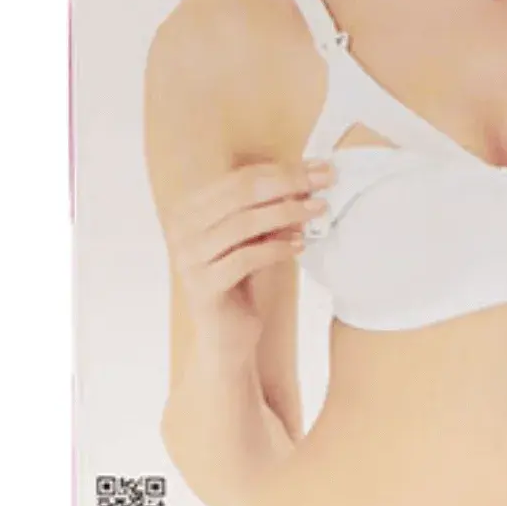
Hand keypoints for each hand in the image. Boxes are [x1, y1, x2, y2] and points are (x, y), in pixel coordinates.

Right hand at [161, 159, 332, 365]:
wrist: (225, 338)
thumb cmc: (241, 280)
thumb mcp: (254, 237)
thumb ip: (270, 208)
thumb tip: (309, 178)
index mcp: (191, 208)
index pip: (240, 177)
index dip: (283, 169)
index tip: (319, 167)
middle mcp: (182, 229)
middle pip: (242, 193)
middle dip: (289, 183)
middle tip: (325, 180)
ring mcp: (188, 258)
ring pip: (243, 222)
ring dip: (287, 212)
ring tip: (317, 209)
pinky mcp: (202, 286)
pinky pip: (245, 258)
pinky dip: (276, 247)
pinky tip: (299, 245)